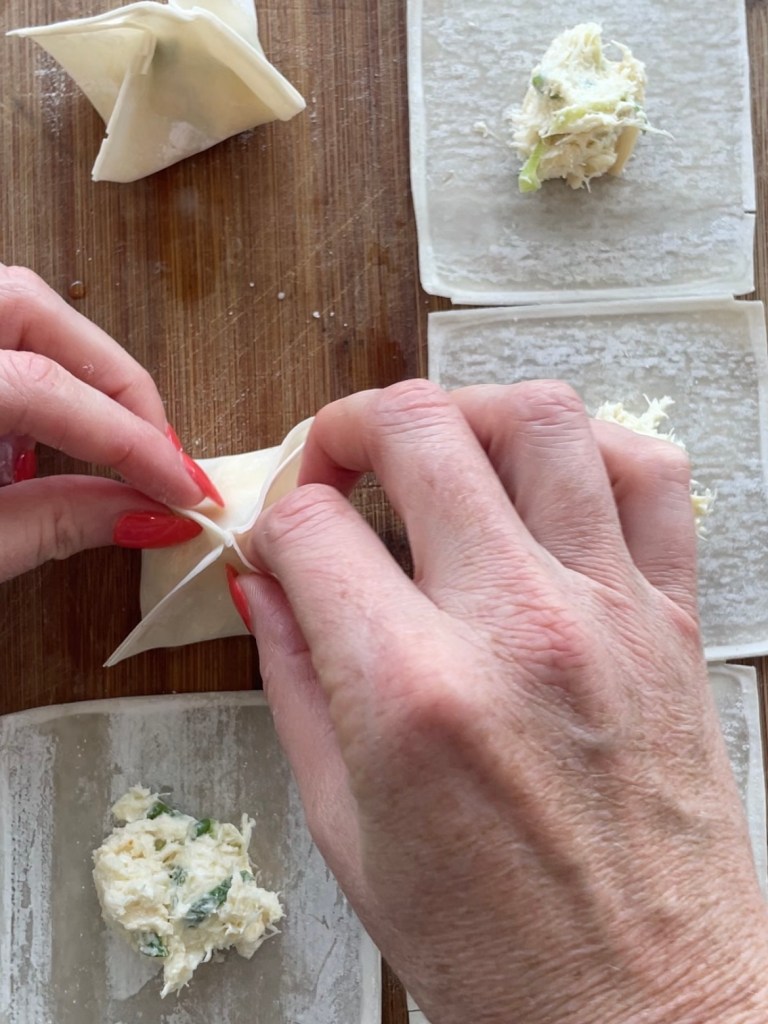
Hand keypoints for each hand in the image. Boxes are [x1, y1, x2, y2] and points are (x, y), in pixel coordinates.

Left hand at [0, 266, 222, 581]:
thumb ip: (56, 523)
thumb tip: (151, 517)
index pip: (48, 389)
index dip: (132, 442)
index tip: (183, 490)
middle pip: (36, 307)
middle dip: (114, 380)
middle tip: (158, 452)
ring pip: (18, 306)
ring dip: (77, 372)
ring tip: (106, 445)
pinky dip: (34, 371)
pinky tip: (40, 434)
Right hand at [234, 379, 767, 1023]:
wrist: (645, 1009)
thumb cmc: (496, 949)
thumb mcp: (346, 828)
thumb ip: (296, 682)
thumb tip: (265, 586)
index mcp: (413, 694)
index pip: (313, 528)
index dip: (275, 517)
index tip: (280, 534)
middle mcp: (516, 629)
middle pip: (419, 432)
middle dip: (350, 424)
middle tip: (336, 458)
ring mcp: (607, 614)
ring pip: (539, 420)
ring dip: (464, 411)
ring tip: (438, 449)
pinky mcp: (670, 621)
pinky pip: (648, 475)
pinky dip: (587, 446)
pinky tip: (544, 480)